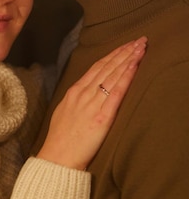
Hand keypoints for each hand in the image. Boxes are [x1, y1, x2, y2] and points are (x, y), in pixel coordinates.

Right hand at [36, 37, 146, 169]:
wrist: (57, 158)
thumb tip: (86, 90)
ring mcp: (92, 104)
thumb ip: (76, 98)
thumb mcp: (64, 111)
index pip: (97, 67)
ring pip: (113, 75)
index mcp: (75, 91)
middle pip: (108, 67)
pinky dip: (126, 78)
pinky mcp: (102, 117)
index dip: (113, 54)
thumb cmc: (60, 139)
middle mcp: (84, 93)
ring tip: (141, 48)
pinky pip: (116, 93)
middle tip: (140, 40)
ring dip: (129, 59)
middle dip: (125, 51)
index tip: (126, 45)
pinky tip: (134, 66)